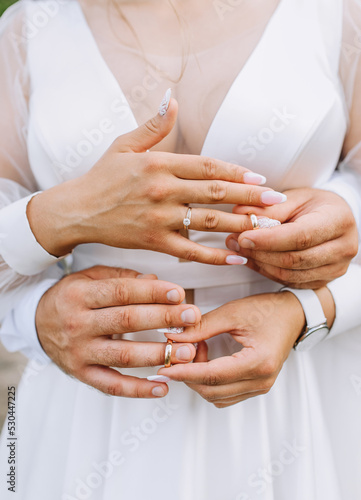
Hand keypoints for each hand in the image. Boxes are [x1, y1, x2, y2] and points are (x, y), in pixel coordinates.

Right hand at [28, 96, 285, 264]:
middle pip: (215, 193)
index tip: (259, 178)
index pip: (207, 167)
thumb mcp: (124, 145)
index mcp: (159, 164)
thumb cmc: (101, 177)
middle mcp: (163, 191)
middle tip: (276, 201)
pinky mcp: (155, 242)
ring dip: (240, 224)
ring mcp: (160, 219)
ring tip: (266, 228)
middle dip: (249, 197)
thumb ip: (153, 126)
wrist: (77, 211)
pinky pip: (191, 252)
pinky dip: (215, 256)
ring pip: (209, 222)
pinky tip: (237, 257)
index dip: (236, 172)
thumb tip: (172, 100)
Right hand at [36, 266, 199, 398]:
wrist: (36, 323)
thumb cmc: (71, 297)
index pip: (122, 292)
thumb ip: (122, 278)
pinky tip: (163, 387)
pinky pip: (112, 385)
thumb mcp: (89, 277)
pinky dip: (138, 390)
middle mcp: (77, 324)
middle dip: (163, 318)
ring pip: (123, 356)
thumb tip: (156, 281)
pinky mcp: (81, 374)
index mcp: (80, 295)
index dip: (152, 292)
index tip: (179, 293)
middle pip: (127, 321)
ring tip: (186, 352)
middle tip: (192, 318)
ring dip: (158, 354)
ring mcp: (79, 352)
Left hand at [157, 292, 304, 407]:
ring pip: (216, 396)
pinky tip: (207, 360)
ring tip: (197, 349)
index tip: (164, 369)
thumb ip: (202, 327)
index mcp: (258, 362)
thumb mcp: (233, 312)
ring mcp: (260, 387)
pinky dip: (210, 382)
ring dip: (199, 378)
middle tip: (179, 351)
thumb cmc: (269, 310)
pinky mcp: (256, 386)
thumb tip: (174, 337)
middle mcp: (261, 381)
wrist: (293, 315)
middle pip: (211, 390)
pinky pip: (225, 394)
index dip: (184, 373)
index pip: (212, 375)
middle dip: (189, 374)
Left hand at [226, 188, 357, 287]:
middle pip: (294, 259)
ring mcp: (335, 269)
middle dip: (260, 252)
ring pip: (289, 275)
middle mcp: (342, 248)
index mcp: (338, 220)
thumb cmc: (313, 205)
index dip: (269, 240)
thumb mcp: (293, 197)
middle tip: (236, 241)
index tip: (244, 237)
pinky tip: (252, 259)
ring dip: (260, 264)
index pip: (301, 236)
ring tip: (240, 249)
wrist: (333, 219)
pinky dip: (266, 272)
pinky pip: (289, 282)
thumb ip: (268, 207)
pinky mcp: (323, 281)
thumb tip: (239, 213)